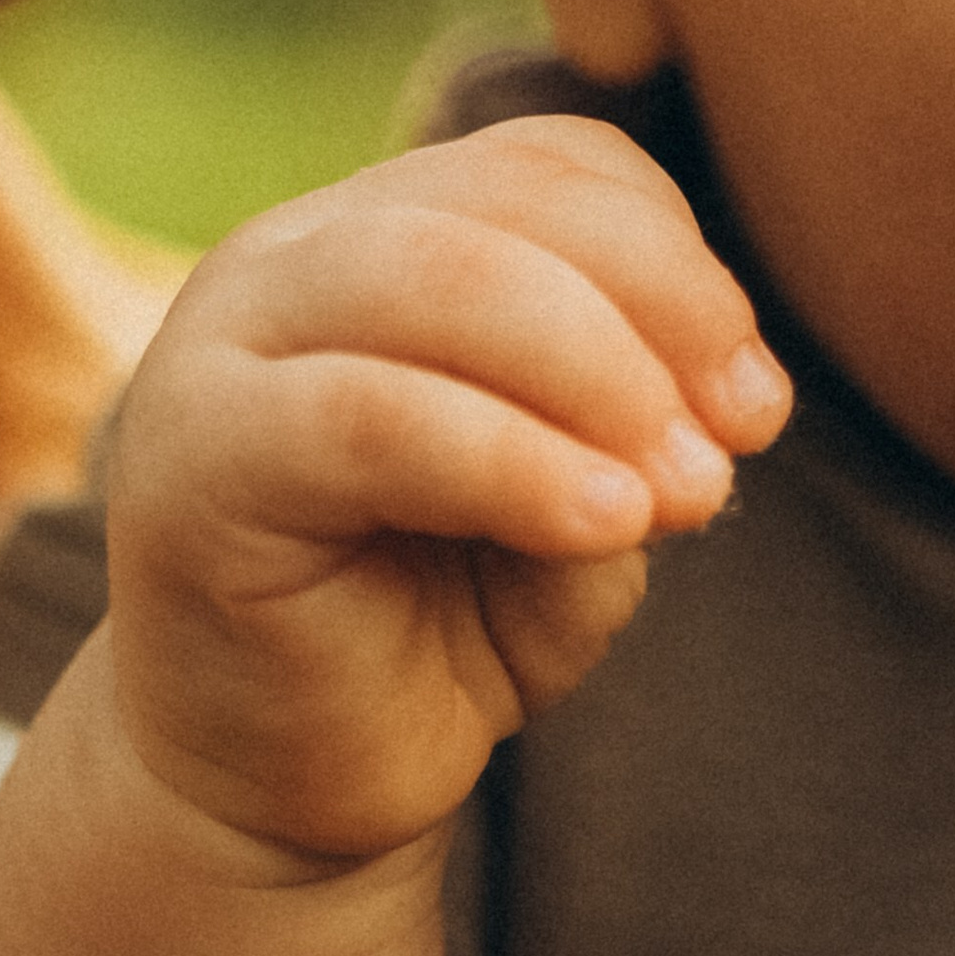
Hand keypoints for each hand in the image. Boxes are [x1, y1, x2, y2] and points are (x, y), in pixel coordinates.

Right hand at [106, 113, 790, 859]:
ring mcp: (224, 344)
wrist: (281, 790)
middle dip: (661, 307)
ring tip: (686, 492)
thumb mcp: (579, 506)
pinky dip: (514, 461)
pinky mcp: (194, 459)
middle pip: (507, 203)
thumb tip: (721, 404)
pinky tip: (607, 524)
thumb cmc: (438, 626)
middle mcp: (291, 256)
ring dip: (597, 374)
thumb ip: (634, 429)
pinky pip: (370, 420)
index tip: (759, 406)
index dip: (680, 263)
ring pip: (439, 280)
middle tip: (743, 439)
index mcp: (385, 230)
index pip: (555, 166)